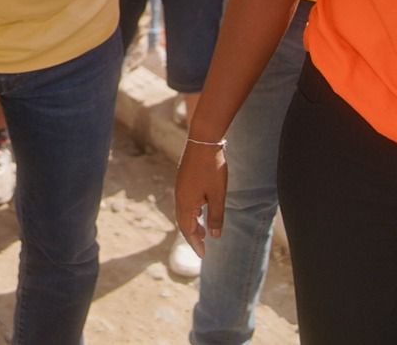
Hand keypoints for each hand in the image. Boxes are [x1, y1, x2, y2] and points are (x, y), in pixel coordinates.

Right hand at [174, 139, 227, 259]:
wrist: (203, 141)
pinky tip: (202, 210)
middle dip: (193, 235)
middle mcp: (179, 197)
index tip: (203, 255)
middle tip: (203, 247)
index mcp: (186, 203)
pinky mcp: (184, 179)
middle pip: (184, 222)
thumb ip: (216, 217)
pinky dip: (193, 212)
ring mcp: (180, 187)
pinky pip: (186, 202)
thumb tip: (214, 236)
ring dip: (193, 223)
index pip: (187, 229)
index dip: (195, 243)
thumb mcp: (218, 196)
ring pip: (185, 211)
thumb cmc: (212, 169)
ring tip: (204, 232)